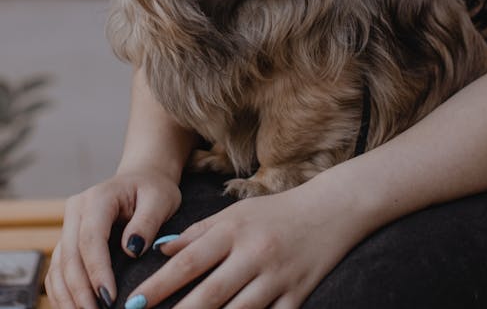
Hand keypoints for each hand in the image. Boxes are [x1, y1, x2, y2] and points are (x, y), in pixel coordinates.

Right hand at [45, 168, 181, 308]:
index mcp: (99, 197)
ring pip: (59, 267)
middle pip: (70, 256)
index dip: (97, 270)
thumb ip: (147, 221)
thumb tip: (132, 249)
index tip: (109, 298)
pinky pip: (57, 271)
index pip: (91, 237)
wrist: (141, 180)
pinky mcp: (68, 241)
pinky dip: (63, 293)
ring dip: (68, 296)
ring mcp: (69, 226)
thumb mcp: (160, 199)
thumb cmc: (153, 190)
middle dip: (81, 291)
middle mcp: (76, 210)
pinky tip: (75, 308)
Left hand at [124, 172, 365, 308]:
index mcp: (234, 230)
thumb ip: (198, 232)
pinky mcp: (297, 297)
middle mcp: (253, 254)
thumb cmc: (276, 212)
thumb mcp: (236, 212)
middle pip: (208, 294)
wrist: (331, 209)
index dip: (158, 285)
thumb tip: (160, 249)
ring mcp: (277, 278)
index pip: (188, 262)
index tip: (133, 303)